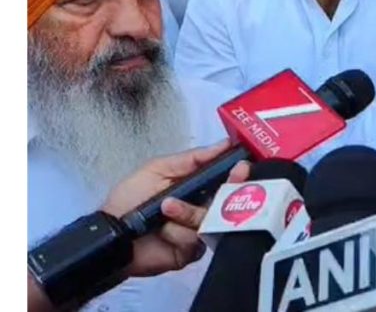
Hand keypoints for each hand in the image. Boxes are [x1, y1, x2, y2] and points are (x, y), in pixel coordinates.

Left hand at [100, 141, 249, 277]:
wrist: (111, 234)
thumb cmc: (130, 198)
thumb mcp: (158, 169)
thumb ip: (192, 158)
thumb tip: (225, 144)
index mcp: (198, 187)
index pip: (226, 179)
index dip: (237, 173)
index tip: (244, 165)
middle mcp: (203, 208)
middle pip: (229, 201)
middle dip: (231, 190)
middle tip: (232, 181)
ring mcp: (199, 231)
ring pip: (212, 221)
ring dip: (188, 212)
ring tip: (166, 208)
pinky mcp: (191, 252)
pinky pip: (197, 241)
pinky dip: (179, 234)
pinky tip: (164, 231)